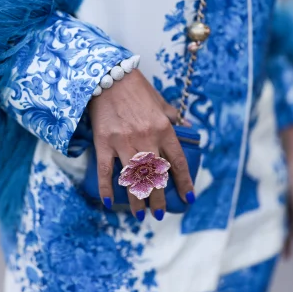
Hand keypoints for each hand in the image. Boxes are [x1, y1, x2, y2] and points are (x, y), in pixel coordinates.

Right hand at [88, 69, 193, 220]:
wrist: (109, 76)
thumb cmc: (137, 89)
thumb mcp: (162, 103)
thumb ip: (175, 119)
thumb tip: (188, 131)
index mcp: (163, 129)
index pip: (177, 162)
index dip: (184, 183)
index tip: (188, 198)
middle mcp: (146, 137)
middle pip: (155, 176)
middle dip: (158, 199)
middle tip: (160, 214)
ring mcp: (123, 141)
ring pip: (133, 178)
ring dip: (137, 200)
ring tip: (141, 215)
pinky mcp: (104, 142)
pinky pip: (105, 170)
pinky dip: (107, 188)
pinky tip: (111, 203)